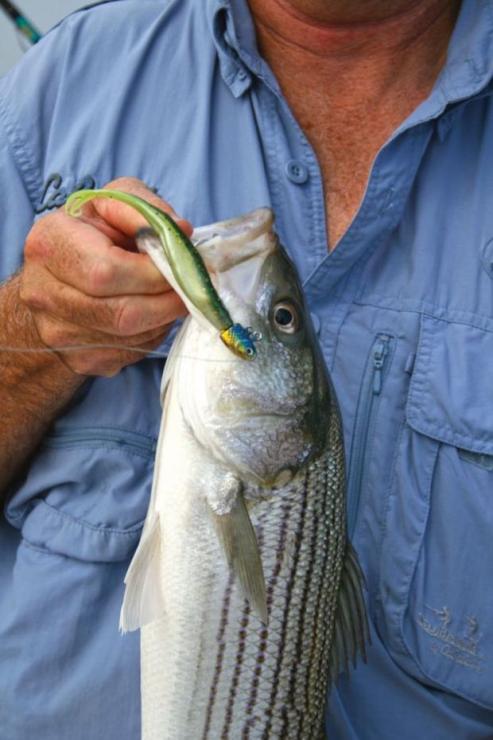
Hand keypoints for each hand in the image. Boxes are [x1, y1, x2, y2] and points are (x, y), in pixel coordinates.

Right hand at [20, 177, 189, 376]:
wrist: (53, 280)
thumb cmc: (88, 235)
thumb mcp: (111, 204)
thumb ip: (145, 209)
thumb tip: (181, 231)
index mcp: (49, 244)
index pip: (107, 272)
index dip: (152, 274)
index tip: (178, 266)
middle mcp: (44, 292)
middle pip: (122, 314)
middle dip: (167, 301)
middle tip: (189, 287)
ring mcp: (58, 332)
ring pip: (131, 338)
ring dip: (163, 319)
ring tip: (171, 296)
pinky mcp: (78, 359)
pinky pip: (130, 353)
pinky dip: (152, 334)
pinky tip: (153, 314)